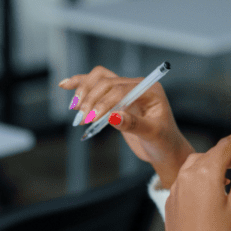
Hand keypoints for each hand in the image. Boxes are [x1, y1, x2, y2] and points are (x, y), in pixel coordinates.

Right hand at [59, 66, 194, 188]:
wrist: (165, 150)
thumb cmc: (163, 142)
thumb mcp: (152, 134)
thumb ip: (133, 124)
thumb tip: (113, 116)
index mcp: (149, 90)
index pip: (120, 89)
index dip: (103, 102)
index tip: (91, 118)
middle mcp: (137, 86)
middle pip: (107, 82)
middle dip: (91, 99)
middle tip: (82, 119)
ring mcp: (126, 90)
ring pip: (99, 80)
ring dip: (84, 92)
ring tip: (75, 110)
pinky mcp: (116, 98)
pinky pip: (97, 86)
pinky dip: (81, 85)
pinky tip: (65, 85)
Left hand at [160, 125, 230, 230]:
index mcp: (206, 174)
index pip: (225, 147)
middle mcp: (188, 175)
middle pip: (210, 153)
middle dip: (227, 152)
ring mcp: (177, 186)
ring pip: (195, 163)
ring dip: (212, 163)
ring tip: (229, 173)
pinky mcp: (172, 197)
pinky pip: (186, 177)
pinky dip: (199, 175)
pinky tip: (211, 188)